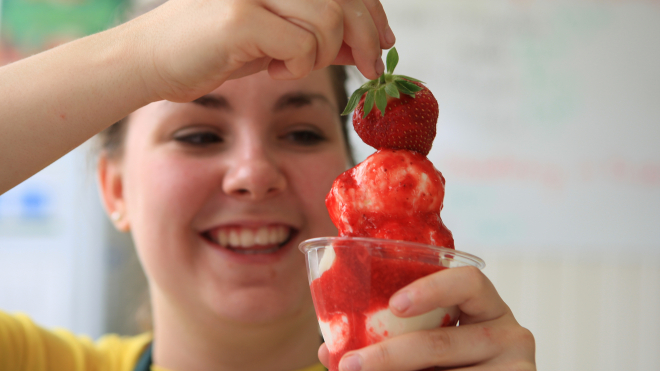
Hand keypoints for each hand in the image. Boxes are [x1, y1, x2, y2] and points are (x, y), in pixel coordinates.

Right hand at [129, 0, 394, 102]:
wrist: (153, 61)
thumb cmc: (215, 49)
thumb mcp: (278, 39)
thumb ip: (320, 34)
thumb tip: (368, 41)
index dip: (373, 12)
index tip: (385, 42)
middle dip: (368, 38)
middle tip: (368, 68)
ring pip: (328, 21)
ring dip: (322, 55)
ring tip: (293, 65)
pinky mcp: (241, 17)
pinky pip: (301, 45)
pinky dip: (298, 66)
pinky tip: (275, 71)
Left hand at [318, 266, 535, 370]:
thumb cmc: (452, 362)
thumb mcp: (427, 343)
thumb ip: (387, 338)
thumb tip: (328, 350)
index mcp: (485, 306)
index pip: (468, 282)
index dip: (432, 289)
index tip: (395, 304)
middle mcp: (509, 332)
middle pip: (442, 341)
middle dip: (387, 355)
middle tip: (349, 364)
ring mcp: (517, 366)